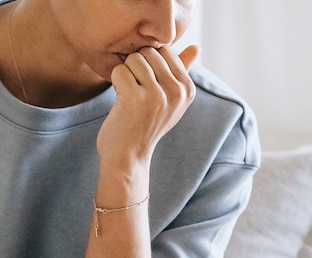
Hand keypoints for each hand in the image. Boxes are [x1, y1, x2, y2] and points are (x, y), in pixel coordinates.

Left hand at [97, 45, 199, 167]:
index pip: (166, 51)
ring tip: (129, 95)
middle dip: (136, 67)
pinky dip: (115, 82)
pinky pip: (119, 70)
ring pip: (134, 59)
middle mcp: (176, 92)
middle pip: (149, 52)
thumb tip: (196, 47)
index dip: (150, 63)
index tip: (147, 85)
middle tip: (136, 91)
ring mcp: (157, 95)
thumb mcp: (171, 100)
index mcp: (187, 90)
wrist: (128, 156)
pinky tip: (120, 100)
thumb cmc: (146, 125)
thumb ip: (182, 71)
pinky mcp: (135, 98)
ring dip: (125, 74)